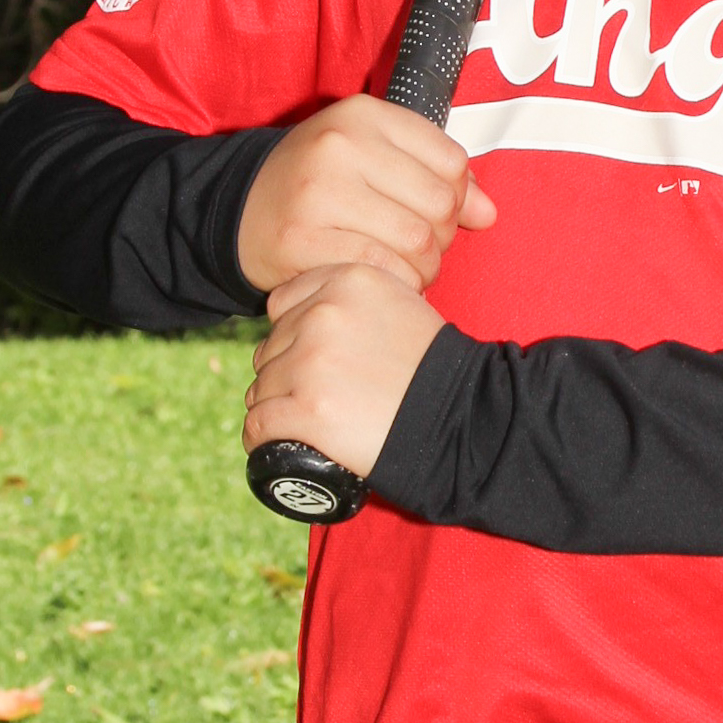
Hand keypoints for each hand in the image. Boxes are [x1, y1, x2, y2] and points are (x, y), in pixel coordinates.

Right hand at [237, 94, 495, 295]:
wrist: (240, 211)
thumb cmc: (322, 182)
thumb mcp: (375, 158)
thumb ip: (437, 177)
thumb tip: (488, 213)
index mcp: (363, 115)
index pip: (452, 162)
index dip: (457, 197)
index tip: (435, 212)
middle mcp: (340, 145)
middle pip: (438, 204)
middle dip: (442, 238)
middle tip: (422, 249)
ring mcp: (317, 192)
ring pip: (416, 242)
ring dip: (424, 268)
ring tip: (408, 268)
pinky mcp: (301, 240)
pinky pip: (381, 270)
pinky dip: (396, 283)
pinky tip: (386, 281)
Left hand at [243, 264, 445, 480]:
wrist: (462, 415)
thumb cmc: (433, 367)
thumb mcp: (402, 303)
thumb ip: (357, 299)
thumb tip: (312, 317)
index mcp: (348, 280)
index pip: (283, 304)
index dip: (292, 334)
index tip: (311, 359)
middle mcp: (324, 314)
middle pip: (271, 347)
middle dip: (285, 372)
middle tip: (316, 396)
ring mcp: (312, 362)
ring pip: (262, 386)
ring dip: (276, 406)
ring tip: (303, 422)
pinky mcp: (307, 410)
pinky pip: (259, 423)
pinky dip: (263, 437)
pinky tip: (273, 442)